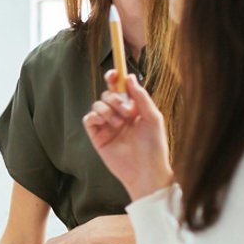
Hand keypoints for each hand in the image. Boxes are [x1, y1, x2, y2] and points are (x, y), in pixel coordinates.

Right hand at [83, 73, 173, 201]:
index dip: (115, 79)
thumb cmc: (154, 146)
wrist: (146, 171)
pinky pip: (89, 118)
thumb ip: (141, 97)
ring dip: (108, 110)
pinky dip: (95, 116)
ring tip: (119, 124)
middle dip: (115, 99)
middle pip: (107, 95)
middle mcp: (119, 115)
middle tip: (127, 112)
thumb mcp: (153, 117)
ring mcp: (107, 126)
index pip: (121, 90)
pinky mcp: (97, 136)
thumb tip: (130, 77)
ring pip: (97, 105)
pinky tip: (105, 123)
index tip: (114, 73)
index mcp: (134, 109)